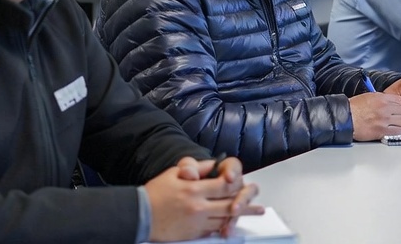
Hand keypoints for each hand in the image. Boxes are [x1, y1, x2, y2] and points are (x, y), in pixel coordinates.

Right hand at [145, 156, 260, 241]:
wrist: (141, 215)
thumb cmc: (155, 193)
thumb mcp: (174, 173)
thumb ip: (196, 168)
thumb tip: (213, 166)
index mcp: (194, 189)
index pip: (223, 186)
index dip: (235, 184)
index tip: (242, 183)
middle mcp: (198, 206)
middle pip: (229, 205)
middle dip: (246, 204)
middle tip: (260, 205)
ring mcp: (197, 222)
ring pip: (224, 219)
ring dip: (240, 216)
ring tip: (254, 213)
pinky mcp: (193, 233)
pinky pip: (213, 230)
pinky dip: (223, 226)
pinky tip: (231, 224)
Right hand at [349, 92, 400, 139]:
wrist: (345, 118)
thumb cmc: (353, 108)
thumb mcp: (368, 97)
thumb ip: (380, 98)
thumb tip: (389, 102)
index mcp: (381, 98)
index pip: (400, 101)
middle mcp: (384, 108)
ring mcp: (384, 120)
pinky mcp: (382, 131)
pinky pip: (398, 131)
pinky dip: (400, 131)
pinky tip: (398, 130)